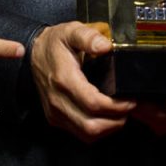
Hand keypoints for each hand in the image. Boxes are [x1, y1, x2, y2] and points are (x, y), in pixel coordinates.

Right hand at [30, 21, 134, 141]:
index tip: (131, 100)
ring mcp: (55, 113)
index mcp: (64, 80)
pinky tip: (107, 118)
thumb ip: (88, 37)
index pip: (93, 104)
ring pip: (87, 134)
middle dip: (116, 121)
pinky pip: (80, 134)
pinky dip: (98, 130)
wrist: (34, 54)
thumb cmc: (55, 43)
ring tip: (121, 114)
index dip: (116, 107)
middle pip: (92, 126)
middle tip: (129, 109)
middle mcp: (57, 101)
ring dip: (109, 128)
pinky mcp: (55, 118)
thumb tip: (105, 46)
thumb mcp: (71, 31)